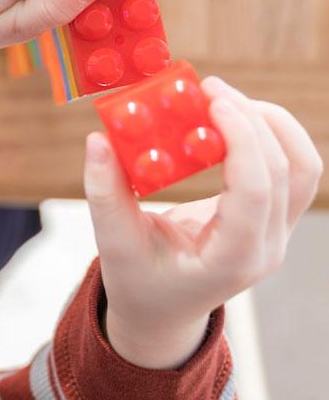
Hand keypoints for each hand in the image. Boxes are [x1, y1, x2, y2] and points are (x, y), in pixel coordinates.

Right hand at [84, 77, 322, 368]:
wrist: (162, 311)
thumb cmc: (137, 281)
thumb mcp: (113, 244)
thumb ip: (104, 194)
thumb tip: (97, 139)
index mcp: (232, 259)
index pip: (256, 190)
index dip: (242, 138)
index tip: (212, 100)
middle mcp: (267, 246)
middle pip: (287, 171)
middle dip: (252, 119)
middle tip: (209, 88)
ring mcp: (278, 233)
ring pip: (303, 168)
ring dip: (271, 124)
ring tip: (225, 99)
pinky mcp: (275, 217)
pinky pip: (293, 170)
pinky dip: (269, 137)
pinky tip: (232, 119)